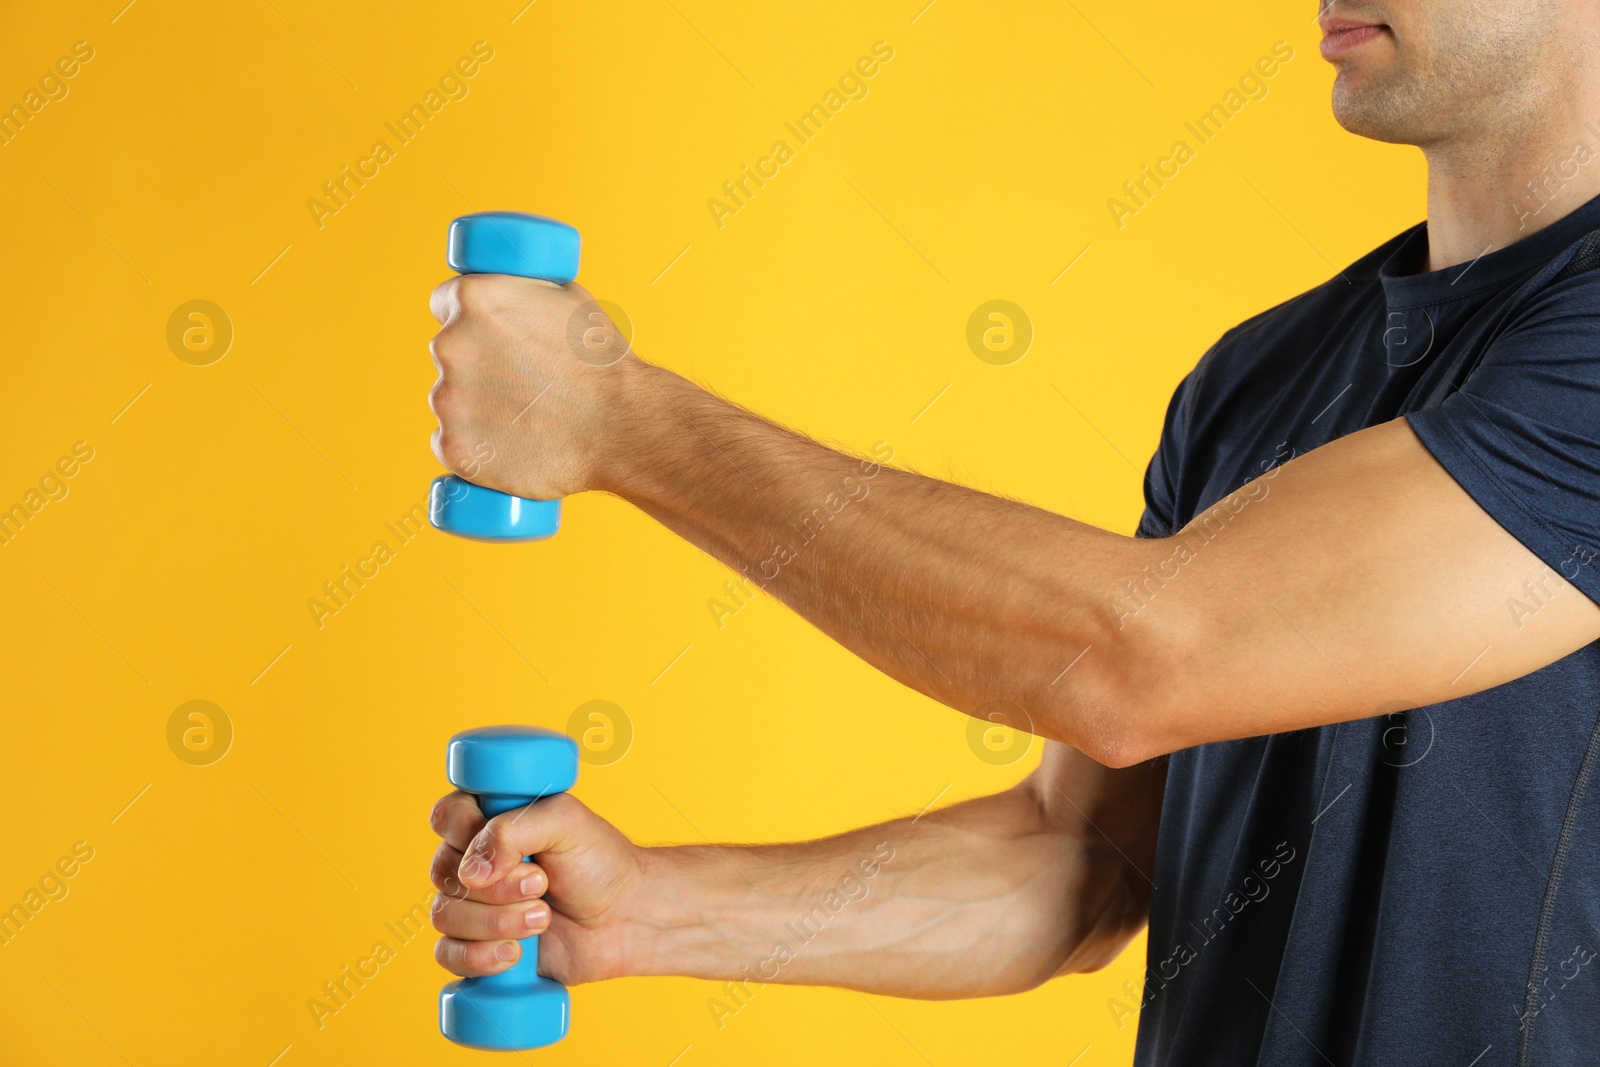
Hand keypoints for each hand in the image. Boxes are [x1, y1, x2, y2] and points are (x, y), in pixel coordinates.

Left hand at [427, 273, 639, 499]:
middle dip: (475, 364)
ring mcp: (447, 399)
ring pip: (450, 400)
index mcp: (473, 298)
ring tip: (526, 418)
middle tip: (520, 382)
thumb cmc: (602, 363)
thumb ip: (525, 292)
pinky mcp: (454, 448)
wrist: (621, 427)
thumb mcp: (568, 299)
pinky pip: (451, 444)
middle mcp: (450, 344)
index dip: (468, 319)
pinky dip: (475, 448)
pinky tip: (511, 446)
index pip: (444, 303)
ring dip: (475, 407)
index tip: (488, 337)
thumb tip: (512, 293)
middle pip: (448, 352)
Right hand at [428, 790, 642, 984]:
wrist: (625, 918)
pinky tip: (515, 954)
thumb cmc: (599, 862)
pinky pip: (448, 954)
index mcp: (490, 820)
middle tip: (542, 884)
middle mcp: (474, 861)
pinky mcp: (478, 945)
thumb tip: (470, 871)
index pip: (446, 817)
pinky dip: (480, 957)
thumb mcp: (567, 822)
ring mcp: (473, 905)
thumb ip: (514, 829)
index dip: (465, 834)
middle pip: (442, 871)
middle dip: (496, 886)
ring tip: (543, 918)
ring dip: (497, 921)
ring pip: (445, 914)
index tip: (508, 850)